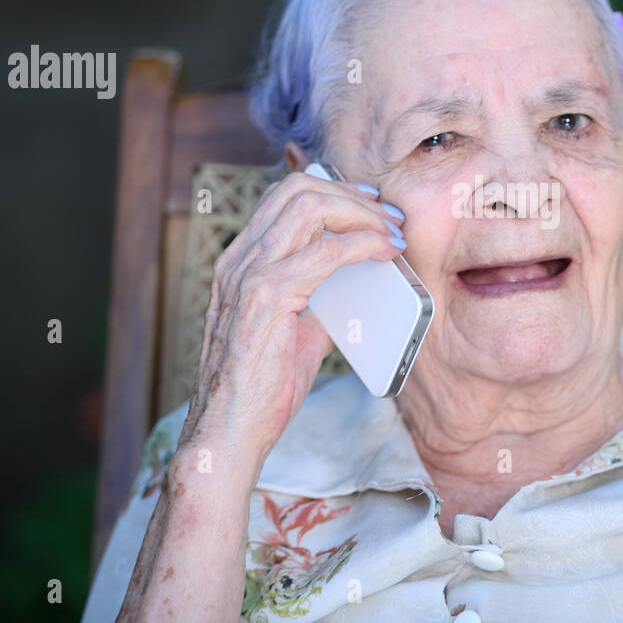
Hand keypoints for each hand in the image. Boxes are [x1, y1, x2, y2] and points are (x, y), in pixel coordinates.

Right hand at [178, 167, 405, 472]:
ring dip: (362, 215)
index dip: (334, 191)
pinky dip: (362, 244)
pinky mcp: (265, 298)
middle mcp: (238, 260)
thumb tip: (364, 288)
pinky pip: (324, 252)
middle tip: (390, 218)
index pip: (285, 196)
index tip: (372, 207)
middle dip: (352, 195)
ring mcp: (248, 275)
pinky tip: (384, 253)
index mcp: (240, 262)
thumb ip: (322, 303)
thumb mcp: (297, 332)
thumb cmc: (260, 389)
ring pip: (309, 208)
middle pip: (297, 189)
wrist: (229, 432)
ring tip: (392, 233)